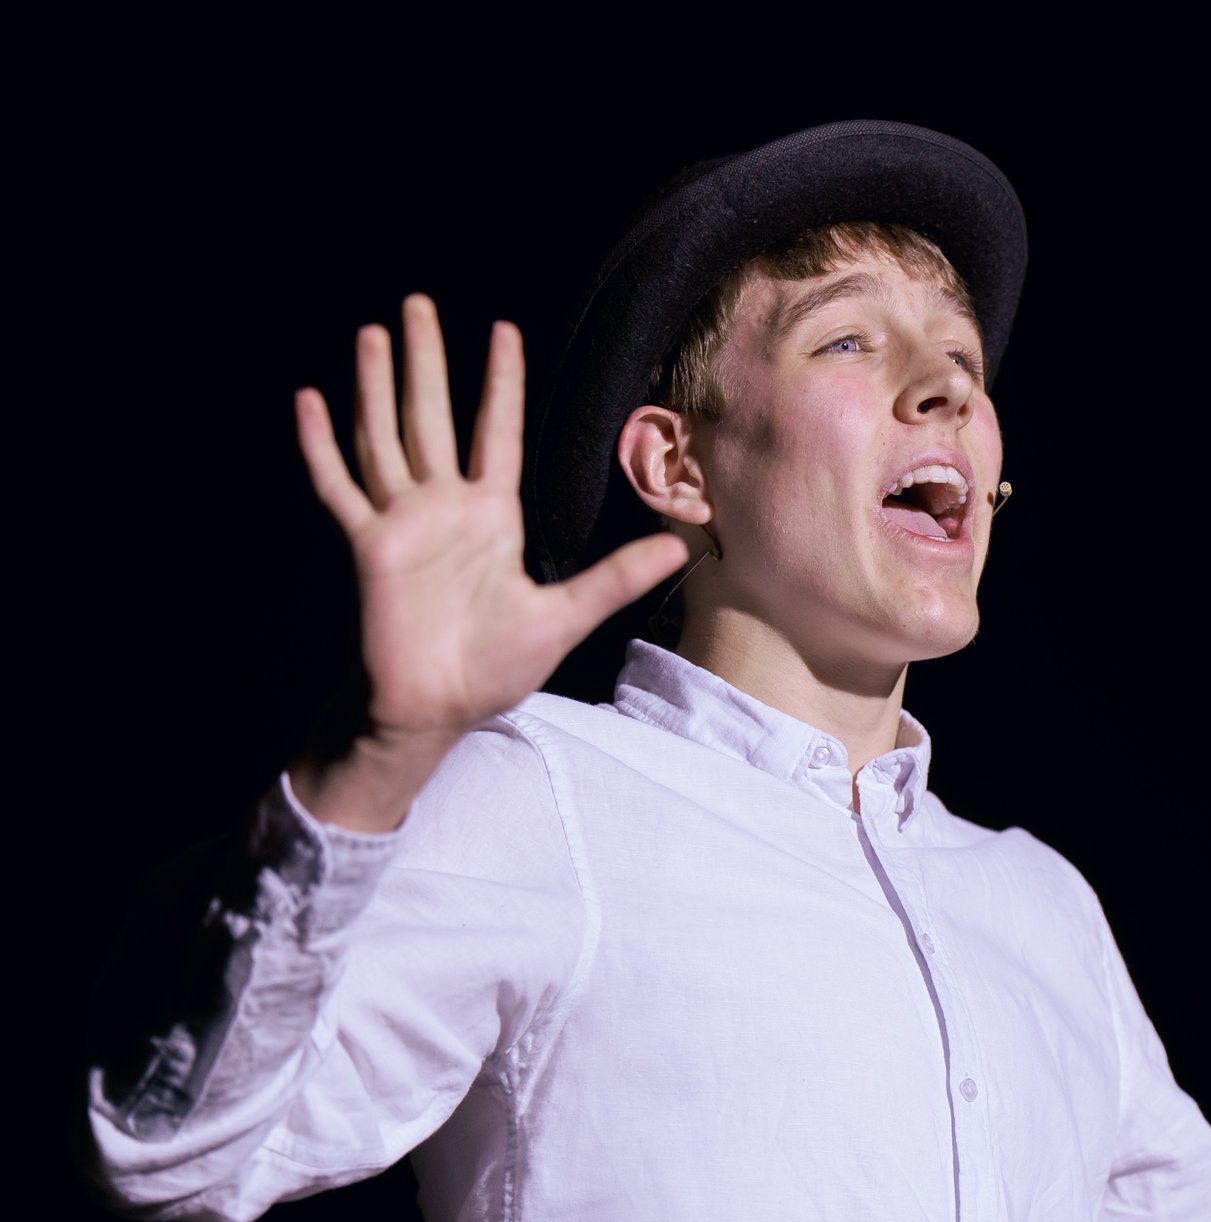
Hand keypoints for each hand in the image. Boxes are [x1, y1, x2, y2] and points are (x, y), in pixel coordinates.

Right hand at [290, 296, 686, 825]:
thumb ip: (616, 577)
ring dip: (375, 386)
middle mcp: (444, 507)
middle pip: (432, 417)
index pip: (497, 432)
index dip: (499, 382)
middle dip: (426, 361)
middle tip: (415, 303)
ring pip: (384, 437)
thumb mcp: (566, 617)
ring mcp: (402, 522)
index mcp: (492, 517)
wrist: (436, 708)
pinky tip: (308, 399)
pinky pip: (339, 486)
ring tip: (371, 333)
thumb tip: (683, 548)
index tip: (502, 329)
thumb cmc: (495, 667)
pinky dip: (321, 445)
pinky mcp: (368, 547)